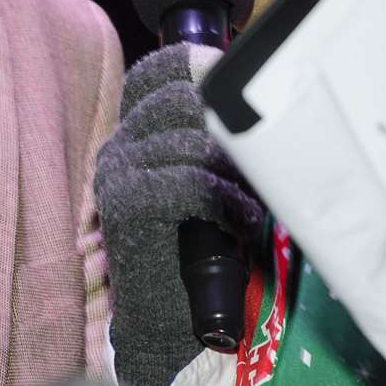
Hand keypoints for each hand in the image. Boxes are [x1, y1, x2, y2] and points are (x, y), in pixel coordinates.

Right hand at [94, 44, 262, 385]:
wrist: (167, 321)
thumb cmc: (200, 250)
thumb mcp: (206, 183)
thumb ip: (217, 144)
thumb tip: (267, 106)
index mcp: (133, 133)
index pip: (156, 73)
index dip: (196, 65)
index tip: (234, 77)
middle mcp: (118, 145)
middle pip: (179, 97)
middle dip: (227, 124)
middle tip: (254, 164)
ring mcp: (118, 172)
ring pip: (190, 140)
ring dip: (234, 171)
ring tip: (251, 205)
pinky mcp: (129, 205)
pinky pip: (190, 181)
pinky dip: (227, 201)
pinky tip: (242, 222)